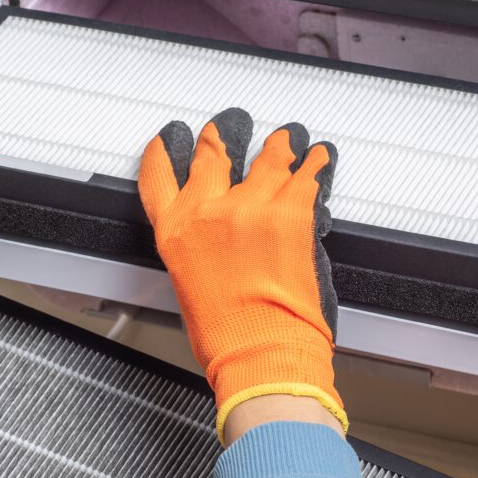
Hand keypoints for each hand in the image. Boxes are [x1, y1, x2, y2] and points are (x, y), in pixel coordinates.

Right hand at [138, 108, 344, 444]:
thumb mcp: (192, 287)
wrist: (262, 351)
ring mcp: (251, 206)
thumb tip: (218, 241)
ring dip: (278, 145)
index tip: (170, 138)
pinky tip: (319, 156)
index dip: (165, 151)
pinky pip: (306, 174)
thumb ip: (200, 250)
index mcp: (176, 233)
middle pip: (213, 155)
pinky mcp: (291, 211)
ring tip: (285, 138)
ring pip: (266, 157)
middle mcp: (208, 211)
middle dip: (223, 136)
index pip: (158, 176)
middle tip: (231, 126)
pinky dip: (315, 163)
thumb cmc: (228, 336)